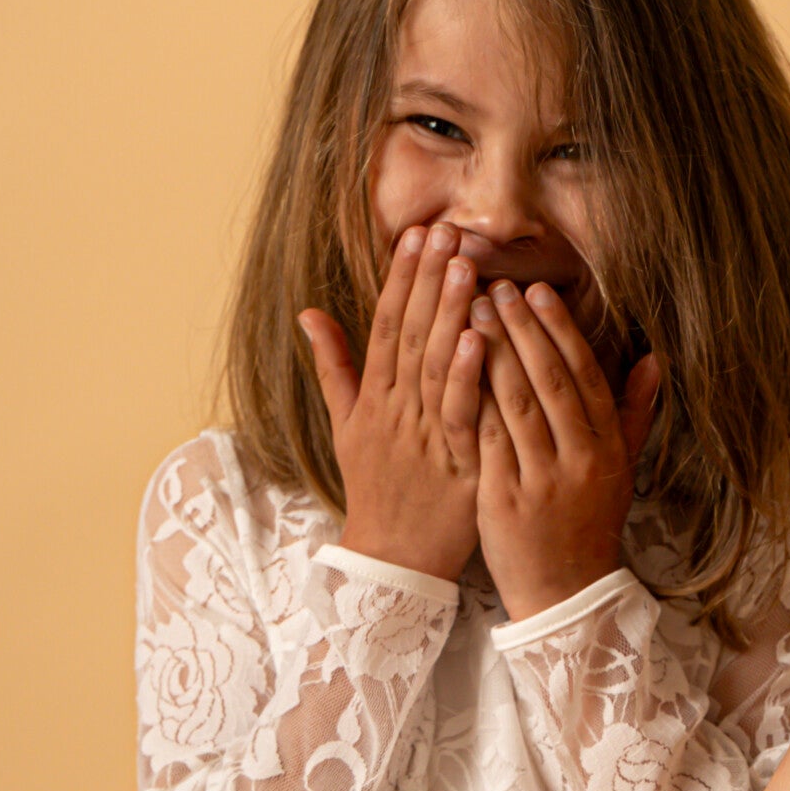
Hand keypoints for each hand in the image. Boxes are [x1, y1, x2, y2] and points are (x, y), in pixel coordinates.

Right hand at [299, 224, 483, 581]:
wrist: (391, 560)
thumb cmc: (376, 489)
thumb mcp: (346, 426)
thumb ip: (333, 366)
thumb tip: (308, 312)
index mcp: (373, 398)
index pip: (384, 325)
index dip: (399, 278)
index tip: (415, 234)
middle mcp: (394, 409)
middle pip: (409, 334)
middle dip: (427, 280)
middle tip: (445, 230)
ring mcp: (423, 435)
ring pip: (435, 365)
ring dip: (449, 313)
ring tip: (465, 266)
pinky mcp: (455, 462)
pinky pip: (461, 412)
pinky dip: (469, 373)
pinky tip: (482, 335)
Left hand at [470, 278, 658, 618]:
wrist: (564, 593)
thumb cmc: (588, 524)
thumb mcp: (622, 470)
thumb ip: (634, 412)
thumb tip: (654, 359)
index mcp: (608, 448)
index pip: (586, 375)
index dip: (561, 331)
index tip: (539, 291)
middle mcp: (581, 460)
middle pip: (551, 381)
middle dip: (523, 329)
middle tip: (496, 286)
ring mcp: (543, 480)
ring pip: (517, 403)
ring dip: (494, 352)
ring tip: (470, 312)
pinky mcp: (506, 499)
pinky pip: (487, 439)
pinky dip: (472, 398)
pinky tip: (453, 366)